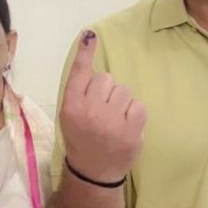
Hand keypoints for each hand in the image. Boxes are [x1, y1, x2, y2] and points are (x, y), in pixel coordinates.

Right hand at [60, 30, 145, 182]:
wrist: (94, 172)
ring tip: (114, 120)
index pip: (80, 73)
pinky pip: (138, 105)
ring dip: (121, 102)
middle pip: (106, 79)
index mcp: (71, 106)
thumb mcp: (69, 115)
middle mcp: (90, 111)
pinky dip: (134, 113)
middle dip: (106, 91)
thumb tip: (92, 63)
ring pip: (123, 90)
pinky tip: (126, 126)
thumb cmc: (81, 138)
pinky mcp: (131, 130)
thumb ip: (79, 91)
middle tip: (102, 110)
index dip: (86, 53)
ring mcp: (111, 121)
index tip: (90, 35)